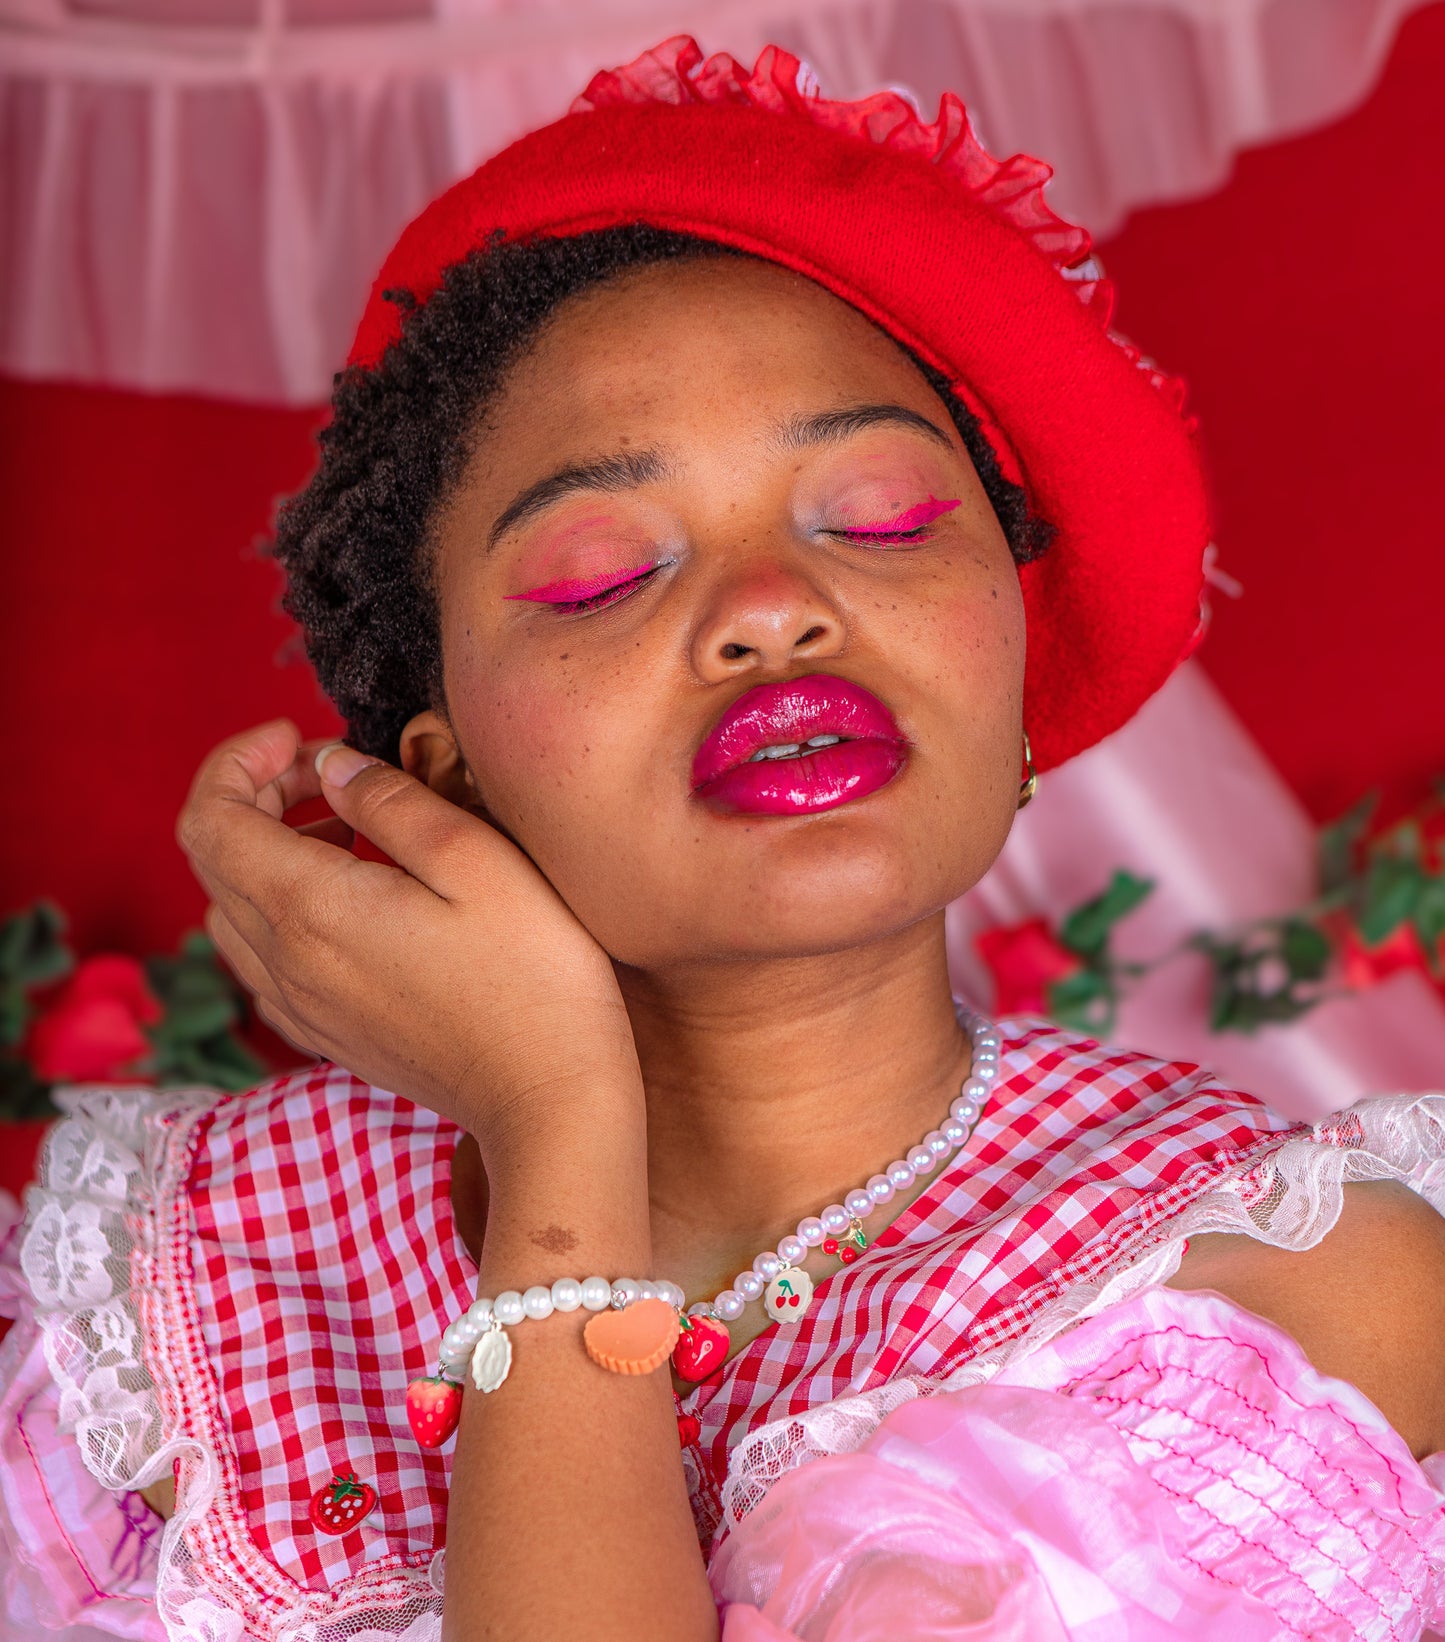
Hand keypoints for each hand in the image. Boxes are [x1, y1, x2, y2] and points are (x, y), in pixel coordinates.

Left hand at [176, 720, 640, 1148]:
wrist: (551, 1098)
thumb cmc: (533, 974)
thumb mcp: (476, 859)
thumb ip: (391, 801)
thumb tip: (334, 767)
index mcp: (310, 908)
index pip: (210, 817)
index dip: (237, 759)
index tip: (299, 734)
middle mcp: (285, 961)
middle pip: (213, 858)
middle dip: (257, 793)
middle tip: (334, 770)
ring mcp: (301, 1006)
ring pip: (231, 910)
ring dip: (266, 852)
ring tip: (347, 831)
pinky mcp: (327, 1033)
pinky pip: (262, 960)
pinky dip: (281, 910)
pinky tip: (352, 901)